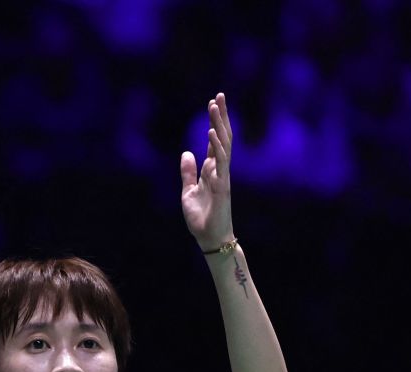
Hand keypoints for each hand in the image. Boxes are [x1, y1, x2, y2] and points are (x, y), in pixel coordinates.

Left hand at [180, 92, 234, 250]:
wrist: (209, 238)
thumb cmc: (201, 217)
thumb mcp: (188, 191)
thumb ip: (188, 172)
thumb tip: (187, 152)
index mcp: (211, 170)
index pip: (215, 141)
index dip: (214, 122)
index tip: (213, 103)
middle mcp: (219, 169)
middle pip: (222, 137)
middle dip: (221, 117)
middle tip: (219, 95)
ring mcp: (222, 176)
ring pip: (223, 145)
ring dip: (219, 125)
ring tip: (215, 106)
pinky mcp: (222, 186)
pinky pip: (221, 163)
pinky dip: (216, 147)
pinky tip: (211, 133)